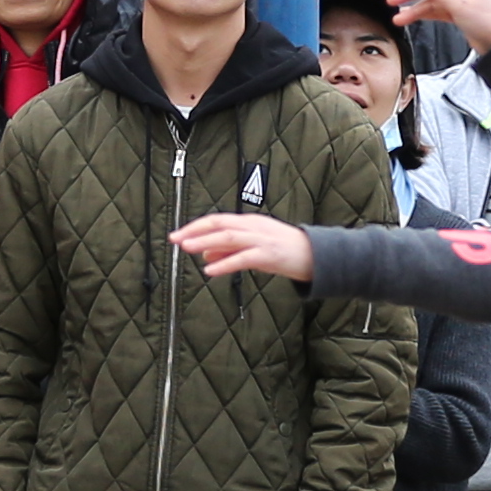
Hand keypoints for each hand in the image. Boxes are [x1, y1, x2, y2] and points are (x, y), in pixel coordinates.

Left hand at [173, 210, 315, 283]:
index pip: (217, 220)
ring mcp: (261, 240)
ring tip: (186, 248)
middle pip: (219, 225)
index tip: (177, 234)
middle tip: (175, 239)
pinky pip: (242, 258)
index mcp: (248, 222)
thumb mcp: (254, 247)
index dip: (195, 226)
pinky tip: (210, 270)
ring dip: (205, 242)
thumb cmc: (284, 250)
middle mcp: (253, 227)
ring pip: (228, 238)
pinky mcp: (269, 255)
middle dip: (195, 231)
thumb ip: (228, 249)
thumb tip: (204, 253)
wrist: (315, 255)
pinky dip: (224, 263)